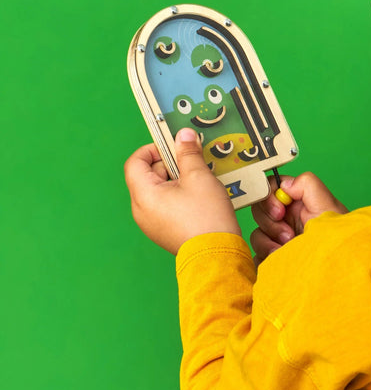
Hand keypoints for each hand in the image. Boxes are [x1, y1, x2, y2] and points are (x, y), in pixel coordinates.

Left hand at [124, 128, 240, 254]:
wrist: (216, 254)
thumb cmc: (206, 217)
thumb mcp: (199, 177)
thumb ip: (188, 153)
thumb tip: (183, 135)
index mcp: (144, 195)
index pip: (135, 162)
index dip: (152, 149)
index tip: (173, 146)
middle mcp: (141, 210)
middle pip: (148, 176)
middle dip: (170, 164)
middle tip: (192, 160)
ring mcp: (151, 223)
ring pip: (158, 191)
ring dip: (176, 179)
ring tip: (200, 178)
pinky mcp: (163, 231)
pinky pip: (165, 205)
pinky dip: (179, 195)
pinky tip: (199, 195)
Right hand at [250, 172, 347, 264]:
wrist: (335, 270)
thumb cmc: (337, 239)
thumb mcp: (327, 205)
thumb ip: (308, 185)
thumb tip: (285, 185)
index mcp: (298, 202)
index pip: (272, 189)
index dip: (270, 197)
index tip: (280, 211)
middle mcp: (287, 218)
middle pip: (260, 209)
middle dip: (271, 222)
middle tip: (288, 235)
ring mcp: (278, 239)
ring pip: (257, 231)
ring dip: (269, 239)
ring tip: (288, 247)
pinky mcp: (272, 257)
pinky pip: (257, 252)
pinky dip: (266, 253)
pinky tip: (281, 257)